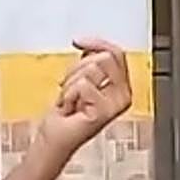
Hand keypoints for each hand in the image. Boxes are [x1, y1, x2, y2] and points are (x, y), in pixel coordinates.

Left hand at [34, 37, 132, 167]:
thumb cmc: (66, 114)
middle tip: (71, 89)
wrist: (56, 137)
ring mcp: (116, 104)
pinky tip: (70, 108)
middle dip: (79, 69)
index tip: (78, 42)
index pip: (116, 53)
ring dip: (71, 85)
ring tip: (71, 101)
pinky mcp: (104, 112)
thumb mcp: (79, 79)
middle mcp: (124, 95)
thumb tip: (87, 43)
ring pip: (91, 70)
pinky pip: (82, 85)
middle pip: (104, 58)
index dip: (96, 43)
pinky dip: (68, 95)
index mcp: (121, 86)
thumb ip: (89, 61)